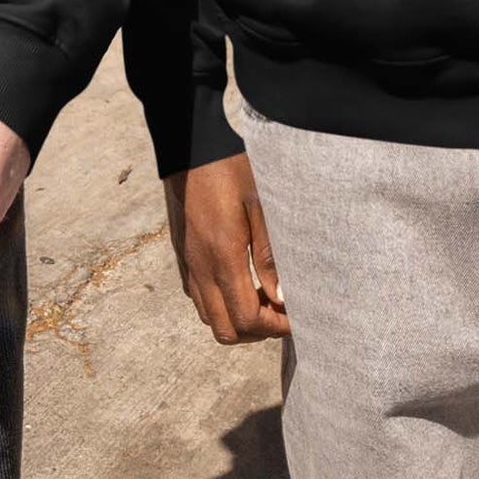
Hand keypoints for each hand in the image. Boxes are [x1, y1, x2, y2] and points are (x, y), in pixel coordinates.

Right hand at [165, 153, 289, 343]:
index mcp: (224, 257)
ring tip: (263, 297)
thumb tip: (281, 297)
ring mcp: (189, 265)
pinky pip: (198, 299)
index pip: (247, 319)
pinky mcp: (183, 257)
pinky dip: (221, 305)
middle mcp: (201, 269)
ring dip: (238, 319)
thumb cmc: (229, 170)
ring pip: (209, 318)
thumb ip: (269, 254)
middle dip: (257, 331)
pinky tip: (240, 282)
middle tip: (280, 311)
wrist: (188, 148)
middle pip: (226, 331)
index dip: (275, 327)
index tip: (295, 316)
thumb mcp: (261, 205)